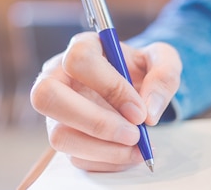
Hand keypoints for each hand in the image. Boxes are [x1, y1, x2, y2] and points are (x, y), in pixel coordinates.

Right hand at [30, 32, 180, 171]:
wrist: (134, 90)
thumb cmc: (141, 70)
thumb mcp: (163, 61)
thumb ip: (164, 76)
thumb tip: (148, 113)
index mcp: (82, 48)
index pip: (80, 61)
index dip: (110, 87)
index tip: (139, 111)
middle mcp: (56, 77)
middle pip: (47, 97)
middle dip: (95, 123)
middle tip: (133, 135)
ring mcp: (55, 111)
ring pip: (60, 136)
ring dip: (103, 150)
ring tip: (137, 148)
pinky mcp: (62, 136)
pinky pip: (75, 157)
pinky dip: (106, 162)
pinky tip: (129, 153)